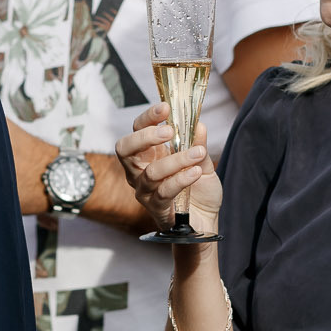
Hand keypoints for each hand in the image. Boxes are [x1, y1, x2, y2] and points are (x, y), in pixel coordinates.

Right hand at [114, 101, 220, 234]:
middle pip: (125, 149)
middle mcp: (140, 171)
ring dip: (176, 160)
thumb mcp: (202, 162)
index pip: (137, 129)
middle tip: (169, 132)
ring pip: (150, 172)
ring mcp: (145, 191)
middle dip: (145, 137)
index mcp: (149, 154)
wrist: (206, 222)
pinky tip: (195, 172)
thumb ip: (198, 143)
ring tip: (197, 153)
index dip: (148, 117)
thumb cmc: (200, 191)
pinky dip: (180, 179)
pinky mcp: (156, 208)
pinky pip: (163, 192)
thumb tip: (198, 123)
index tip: (165, 108)